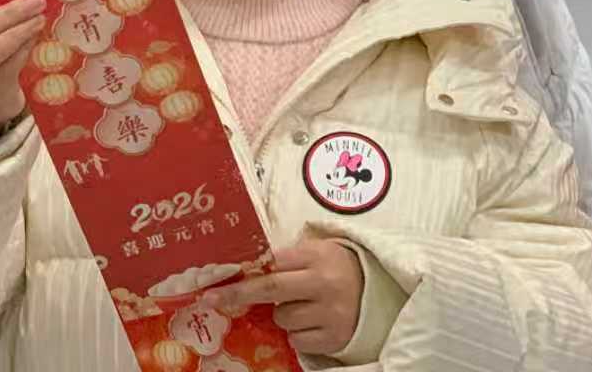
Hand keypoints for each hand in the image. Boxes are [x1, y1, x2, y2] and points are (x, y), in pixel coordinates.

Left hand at [204, 239, 364, 355]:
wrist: (380, 292)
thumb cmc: (340, 267)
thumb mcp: (318, 251)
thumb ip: (288, 257)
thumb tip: (246, 267)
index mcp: (317, 256)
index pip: (272, 263)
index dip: (242, 273)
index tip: (216, 281)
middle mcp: (324, 283)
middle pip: (270, 289)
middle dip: (238, 295)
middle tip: (211, 300)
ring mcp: (330, 313)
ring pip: (282, 318)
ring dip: (283, 314)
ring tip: (303, 305)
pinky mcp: (335, 338)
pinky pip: (297, 339)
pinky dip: (298, 333)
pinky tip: (313, 322)